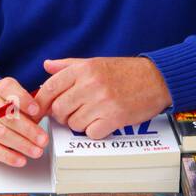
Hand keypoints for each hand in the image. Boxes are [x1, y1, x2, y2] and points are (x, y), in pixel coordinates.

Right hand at [0, 77, 47, 167]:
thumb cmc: (9, 110)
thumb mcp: (22, 101)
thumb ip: (34, 105)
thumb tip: (49, 110)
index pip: (8, 89)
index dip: (23, 99)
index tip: (37, 110)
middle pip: (8, 116)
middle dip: (29, 130)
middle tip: (43, 139)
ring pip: (1, 133)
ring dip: (22, 144)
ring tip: (37, 151)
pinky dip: (8, 156)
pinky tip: (21, 159)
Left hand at [35, 56, 171, 138]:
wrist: (156, 79)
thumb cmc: (125, 72)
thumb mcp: (95, 62)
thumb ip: (68, 65)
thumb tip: (47, 66)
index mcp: (83, 69)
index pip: (50, 88)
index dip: (41, 102)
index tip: (39, 110)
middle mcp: (90, 85)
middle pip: (59, 109)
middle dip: (61, 115)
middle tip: (71, 112)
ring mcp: (102, 102)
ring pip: (73, 124)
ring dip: (79, 123)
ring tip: (91, 115)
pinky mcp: (114, 118)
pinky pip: (91, 133)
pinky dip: (94, 131)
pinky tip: (102, 122)